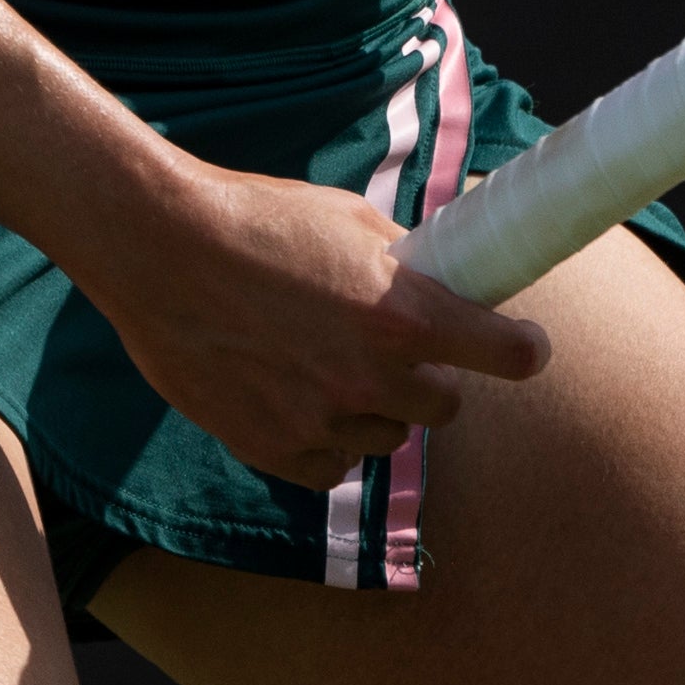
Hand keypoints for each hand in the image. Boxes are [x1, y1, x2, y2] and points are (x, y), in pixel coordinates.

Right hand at [82, 152, 551, 486]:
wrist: (160, 251)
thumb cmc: (253, 219)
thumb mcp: (346, 219)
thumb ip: (402, 262)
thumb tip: (440, 277)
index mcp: (401, 314)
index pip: (503, 354)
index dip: (520, 351)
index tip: (525, 349)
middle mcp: (371, 378)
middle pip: (445, 405)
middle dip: (429, 377)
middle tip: (396, 349)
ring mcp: (322, 421)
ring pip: (385, 437)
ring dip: (373, 409)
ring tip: (326, 364)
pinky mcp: (275, 450)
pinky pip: (331, 465)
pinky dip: (325, 440)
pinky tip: (297, 398)